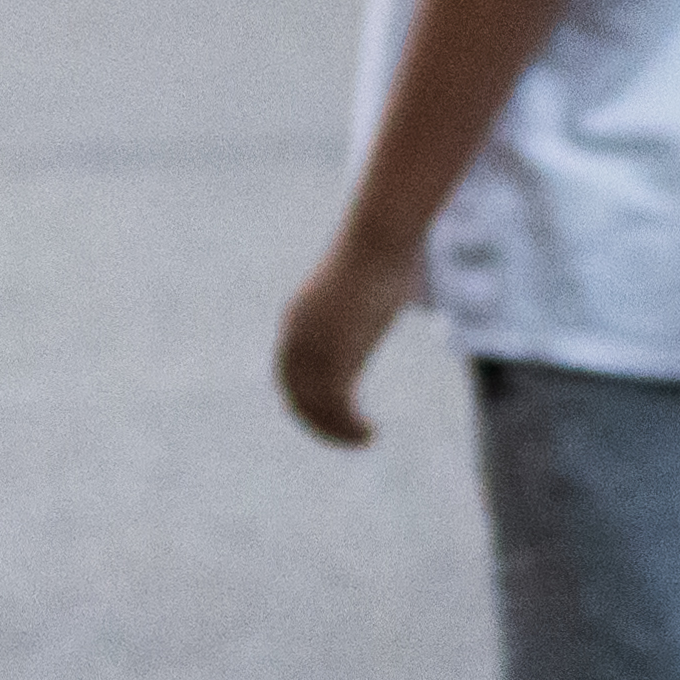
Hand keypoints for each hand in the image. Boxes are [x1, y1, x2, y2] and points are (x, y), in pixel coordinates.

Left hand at [276, 230, 413, 445]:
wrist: (378, 242)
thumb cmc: (381, 254)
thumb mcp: (366, 286)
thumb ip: (366, 306)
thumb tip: (391, 300)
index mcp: (298, 318)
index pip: (289, 373)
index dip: (306, 399)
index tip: (331, 414)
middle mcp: (297, 336)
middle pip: (297, 395)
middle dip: (319, 421)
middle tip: (347, 435)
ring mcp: (313, 348)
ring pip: (315, 407)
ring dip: (337, 430)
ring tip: (364, 438)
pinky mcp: (333, 356)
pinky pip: (336, 407)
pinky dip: (348, 428)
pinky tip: (370, 433)